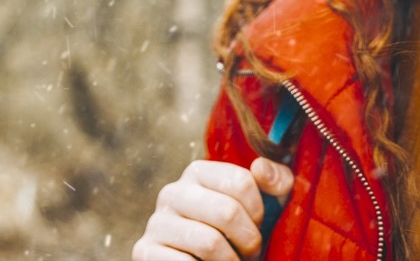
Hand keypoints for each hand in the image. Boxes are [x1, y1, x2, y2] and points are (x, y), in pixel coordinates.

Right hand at [132, 157, 293, 260]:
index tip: (258, 225)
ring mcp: (156, 222)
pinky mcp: (144, 251)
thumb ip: (274, 182)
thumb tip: (261, 168)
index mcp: (198, 172)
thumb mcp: (262, 205)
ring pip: (209, 242)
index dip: (259, 211)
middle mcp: (172, 192)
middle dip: (249, 240)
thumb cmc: (236, 233)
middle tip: (250, 252)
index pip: (242, 182)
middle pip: (227, 212)